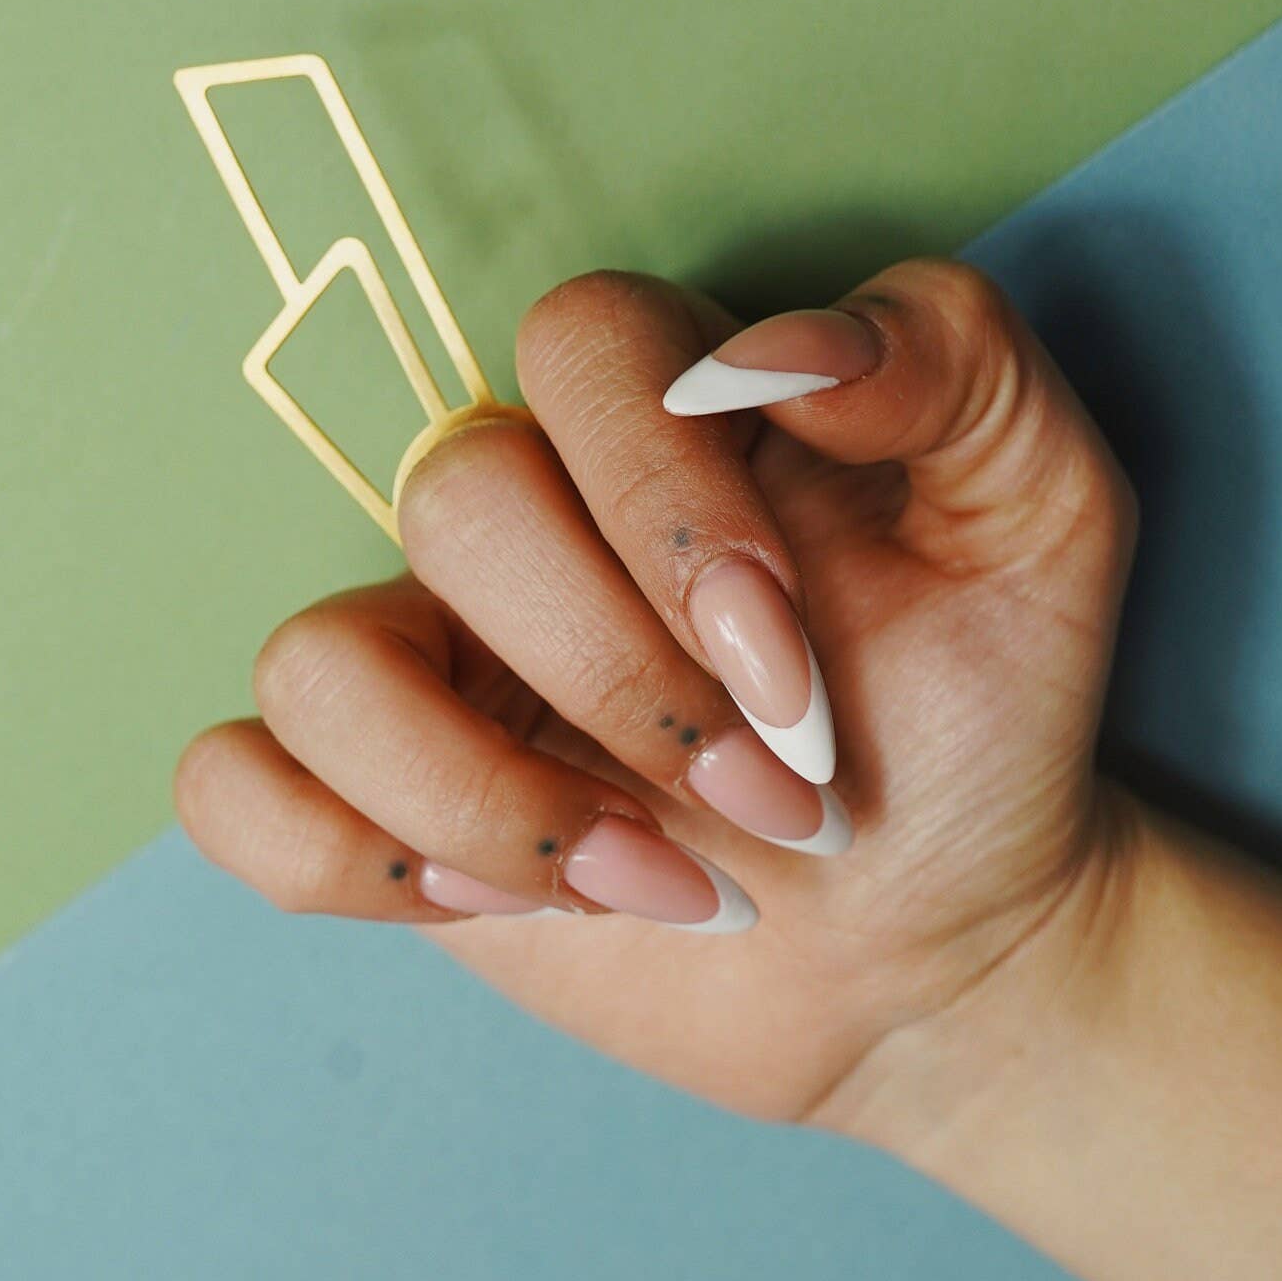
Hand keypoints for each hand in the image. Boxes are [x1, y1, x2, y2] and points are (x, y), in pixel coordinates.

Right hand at [175, 258, 1138, 1127]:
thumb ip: (958, 365)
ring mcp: (440, 659)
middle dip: (624, 680)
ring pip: (318, 660)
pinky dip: (352, 857)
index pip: (579, 342)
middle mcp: (535, 515)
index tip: (792, 666)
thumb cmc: (986, 713)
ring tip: (662, 877)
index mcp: (674, 416)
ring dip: (493, 798)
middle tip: (783, 796)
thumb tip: (780, 352)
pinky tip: (516, 907)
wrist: (951, 938)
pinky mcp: (382, 805)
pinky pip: (235, 789)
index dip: (662, 499)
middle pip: (455, 496)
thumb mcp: (1046, 513)